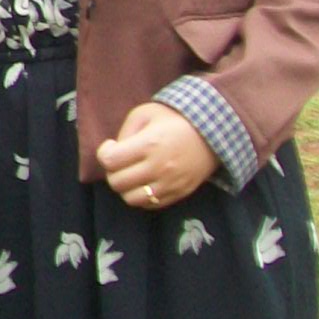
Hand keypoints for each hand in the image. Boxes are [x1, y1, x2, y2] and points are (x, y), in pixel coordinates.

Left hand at [97, 100, 219, 211]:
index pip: (110, 161)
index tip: (112, 146)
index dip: (104, 154)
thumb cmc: (174, 119)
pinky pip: (150, 205)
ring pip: (131, 199)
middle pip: (117, 183)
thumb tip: (114, 151)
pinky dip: (142, 196)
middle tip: (121, 161)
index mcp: (149, 145)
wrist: (213, 132)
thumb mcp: (145, 113)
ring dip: (126, 187)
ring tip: (132, 174)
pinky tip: (145, 181)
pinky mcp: (179, 194)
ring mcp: (170, 184)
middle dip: (112, 171)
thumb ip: (125, 132)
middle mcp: (159, 168)